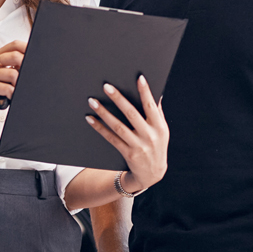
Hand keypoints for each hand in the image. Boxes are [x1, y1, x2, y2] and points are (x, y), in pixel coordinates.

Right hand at [0, 40, 26, 123]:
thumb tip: (32, 62)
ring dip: (18, 85)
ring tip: (14, 90)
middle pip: (15, 56)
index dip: (27, 49)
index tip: (36, 57)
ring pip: (13, 74)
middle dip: (25, 68)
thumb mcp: (5, 77)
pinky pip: (6, 88)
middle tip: (25, 79)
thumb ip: (16, 67)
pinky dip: (12, 94)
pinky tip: (9, 97)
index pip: (14, 45)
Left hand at [85, 76, 167, 193]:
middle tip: (106, 86)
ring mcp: (138, 145)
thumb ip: (157, 112)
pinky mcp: (127, 153)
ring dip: (104, 113)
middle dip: (118, 99)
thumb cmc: (156, 145)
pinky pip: (111, 138)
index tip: (139, 77)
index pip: (151, 106)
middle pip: (131, 113)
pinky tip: (90, 119)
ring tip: (92, 101)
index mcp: (159, 126)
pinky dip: (100, 128)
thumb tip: (155, 93)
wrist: (152, 174)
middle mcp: (149, 135)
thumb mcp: (162, 130)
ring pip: (118, 126)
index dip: (146, 91)